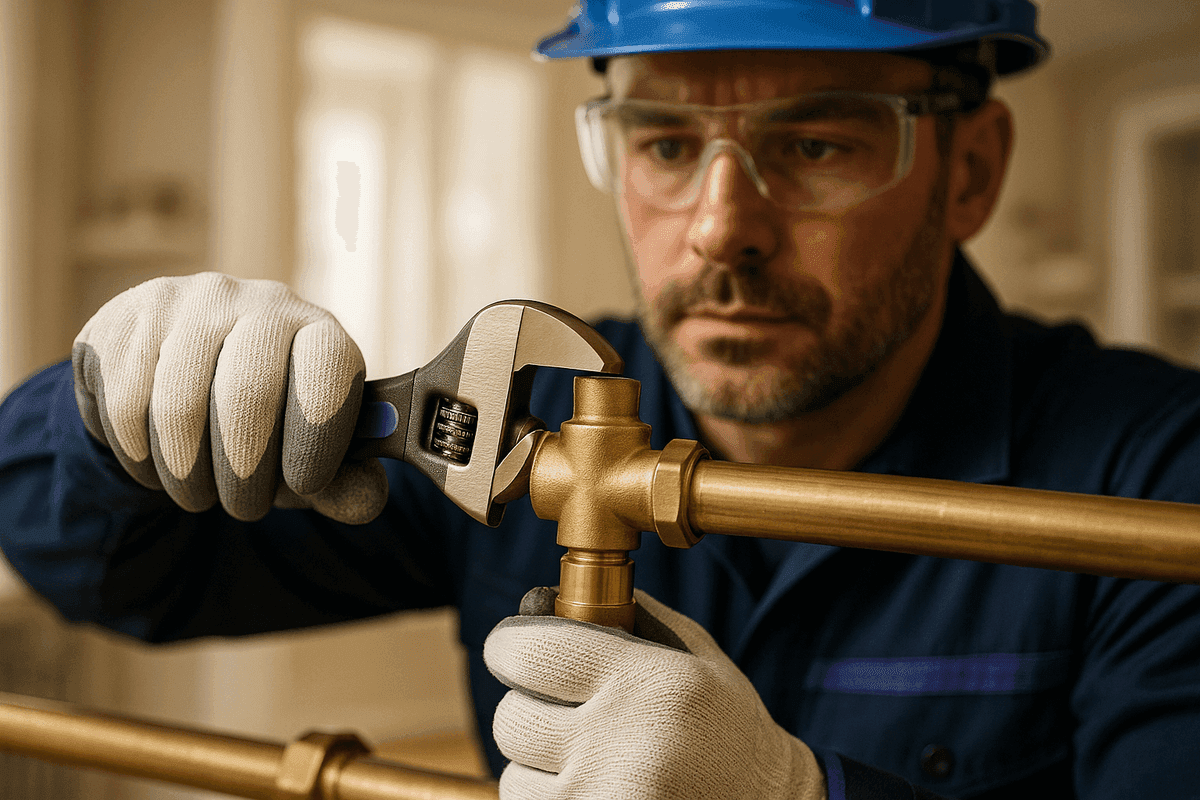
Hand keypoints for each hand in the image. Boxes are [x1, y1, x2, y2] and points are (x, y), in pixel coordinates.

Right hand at [72, 272, 386, 522]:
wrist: (181, 377)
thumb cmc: (265, 423)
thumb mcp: (310, 453)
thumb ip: (343, 482)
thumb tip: (364, 503)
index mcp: (319, 330)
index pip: (330, 367)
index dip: (318, 436)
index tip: (304, 484)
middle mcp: (260, 302)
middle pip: (249, 393)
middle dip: (245, 473)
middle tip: (244, 507)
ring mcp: (191, 302)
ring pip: (179, 406)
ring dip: (188, 474)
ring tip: (199, 493)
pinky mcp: (129, 318)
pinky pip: (127, 405)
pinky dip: (142, 457)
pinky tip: (157, 465)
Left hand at [484, 588, 827, 799]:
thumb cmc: (727, 729)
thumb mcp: (693, 655)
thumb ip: (625, 616)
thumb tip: (537, 599)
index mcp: (649, 681)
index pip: (524, 651)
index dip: (511, 647)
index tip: (520, 652)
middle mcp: (623, 744)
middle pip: (511, 717)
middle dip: (531, 710)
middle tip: (569, 713)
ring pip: (514, 775)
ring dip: (538, 767)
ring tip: (593, 762)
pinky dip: (550, 799)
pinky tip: (596, 788)